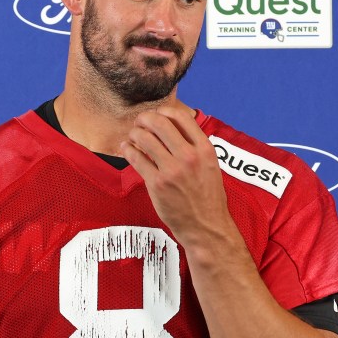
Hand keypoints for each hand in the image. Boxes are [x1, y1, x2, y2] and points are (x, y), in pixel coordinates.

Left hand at [121, 105, 234, 248]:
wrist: (206, 226)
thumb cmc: (208, 197)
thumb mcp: (210, 165)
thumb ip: (196, 146)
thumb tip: (176, 127)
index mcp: (204, 149)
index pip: (181, 116)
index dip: (164, 111)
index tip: (157, 115)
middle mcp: (189, 157)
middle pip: (160, 123)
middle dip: (145, 118)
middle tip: (139, 122)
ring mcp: (172, 170)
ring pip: (144, 138)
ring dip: (134, 134)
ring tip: (132, 136)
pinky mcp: (157, 184)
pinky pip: (136, 158)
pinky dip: (128, 149)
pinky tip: (127, 149)